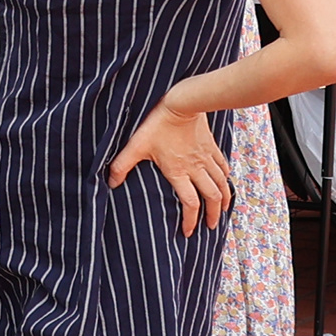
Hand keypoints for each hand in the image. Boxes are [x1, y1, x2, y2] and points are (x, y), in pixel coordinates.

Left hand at [105, 100, 230, 234]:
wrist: (182, 103)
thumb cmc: (158, 123)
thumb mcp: (136, 145)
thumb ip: (122, 165)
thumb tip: (110, 183)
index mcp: (179, 171)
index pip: (190, 203)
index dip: (190, 220)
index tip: (188, 232)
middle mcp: (196, 168)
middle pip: (211, 197)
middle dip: (212, 215)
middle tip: (211, 227)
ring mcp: (206, 157)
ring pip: (221, 184)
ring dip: (223, 200)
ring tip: (222, 210)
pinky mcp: (211, 147)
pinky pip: (222, 167)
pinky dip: (225, 178)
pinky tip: (224, 182)